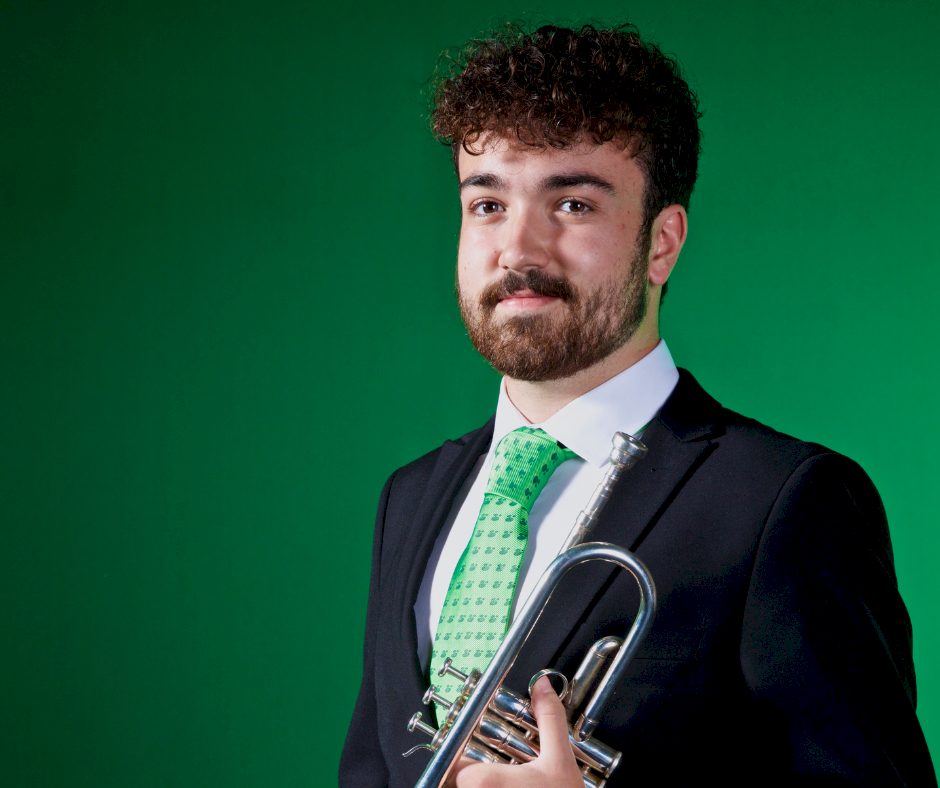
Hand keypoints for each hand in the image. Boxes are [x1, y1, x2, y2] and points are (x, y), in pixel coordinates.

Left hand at [447, 676, 583, 787]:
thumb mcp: (560, 761)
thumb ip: (549, 720)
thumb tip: (542, 686)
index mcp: (483, 781)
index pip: (453, 759)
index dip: (465, 751)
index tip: (478, 749)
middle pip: (456, 779)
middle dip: (472, 771)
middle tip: (500, 772)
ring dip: (478, 786)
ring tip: (508, 785)